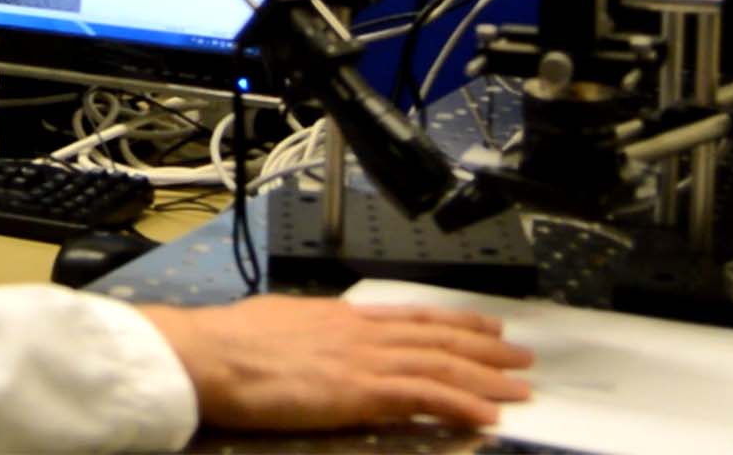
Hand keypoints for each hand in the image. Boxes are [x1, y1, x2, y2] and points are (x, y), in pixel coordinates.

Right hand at [138, 296, 533, 431]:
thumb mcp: (280, 323)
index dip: (454, 323)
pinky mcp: (361, 391)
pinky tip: (487, 414)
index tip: (485, 326)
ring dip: (486, 377)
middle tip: (521, 358)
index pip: (413, 317)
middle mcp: (361, 332)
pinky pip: (426, 396)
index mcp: (341, 317)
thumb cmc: (230, 343)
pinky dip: (462, 403)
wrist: (211, 353)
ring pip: (441, 364)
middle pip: (438, 339)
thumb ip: (310, 332)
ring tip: (519, 389)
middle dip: (484, 349)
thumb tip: (315, 339)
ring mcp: (364, 360)